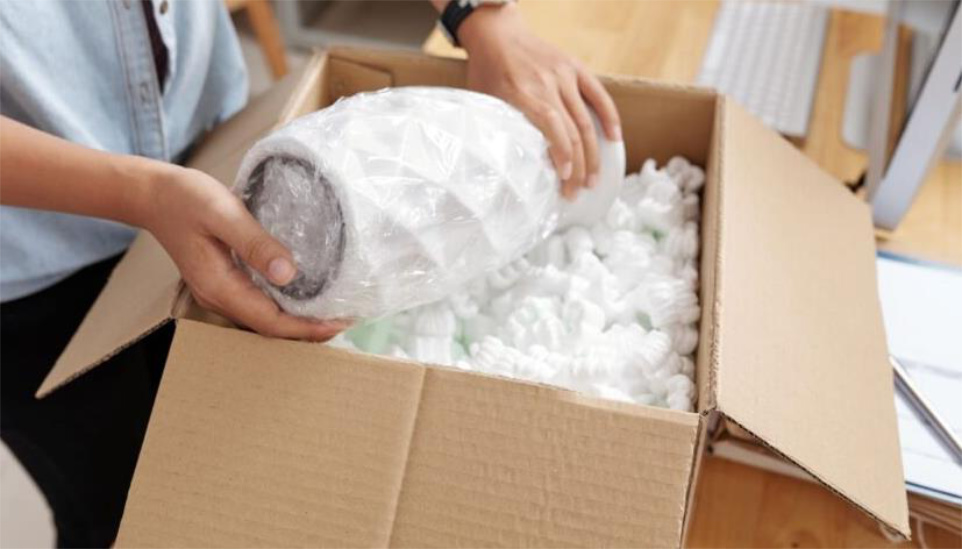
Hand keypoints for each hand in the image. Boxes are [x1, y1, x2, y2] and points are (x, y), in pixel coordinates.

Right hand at [139, 164, 347, 340]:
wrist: (153, 194)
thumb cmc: (185, 199)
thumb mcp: (223, 213)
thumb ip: (256, 244)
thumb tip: (289, 274)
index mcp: (219, 287)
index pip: (270, 321)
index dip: (307, 328)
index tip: (340, 323)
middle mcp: (219, 297)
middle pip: (270, 328)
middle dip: (308, 330)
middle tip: (346, 320)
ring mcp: (220, 292)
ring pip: (265, 318)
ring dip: (298, 320)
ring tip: (333, 312)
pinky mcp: (223, 282)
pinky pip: (258, 303)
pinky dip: (284, 306)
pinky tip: (304, 295)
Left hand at [458, 4, 621, 199]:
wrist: (496, 33)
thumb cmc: (486, 72)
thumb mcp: (483, 101)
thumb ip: (498, 128)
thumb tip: (508, 166)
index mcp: (522, 93)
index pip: (552, 128)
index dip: (563, 156)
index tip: (564, 179)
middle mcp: (547, 83)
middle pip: (573, 131)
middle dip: (578, 167)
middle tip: (576, 192)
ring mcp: (564, 75)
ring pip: (586, 120)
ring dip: (593, 154)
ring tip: (592, 179)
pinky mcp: (575, 68)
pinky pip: (599, 95)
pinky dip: (610, 117)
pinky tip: (615, 140)